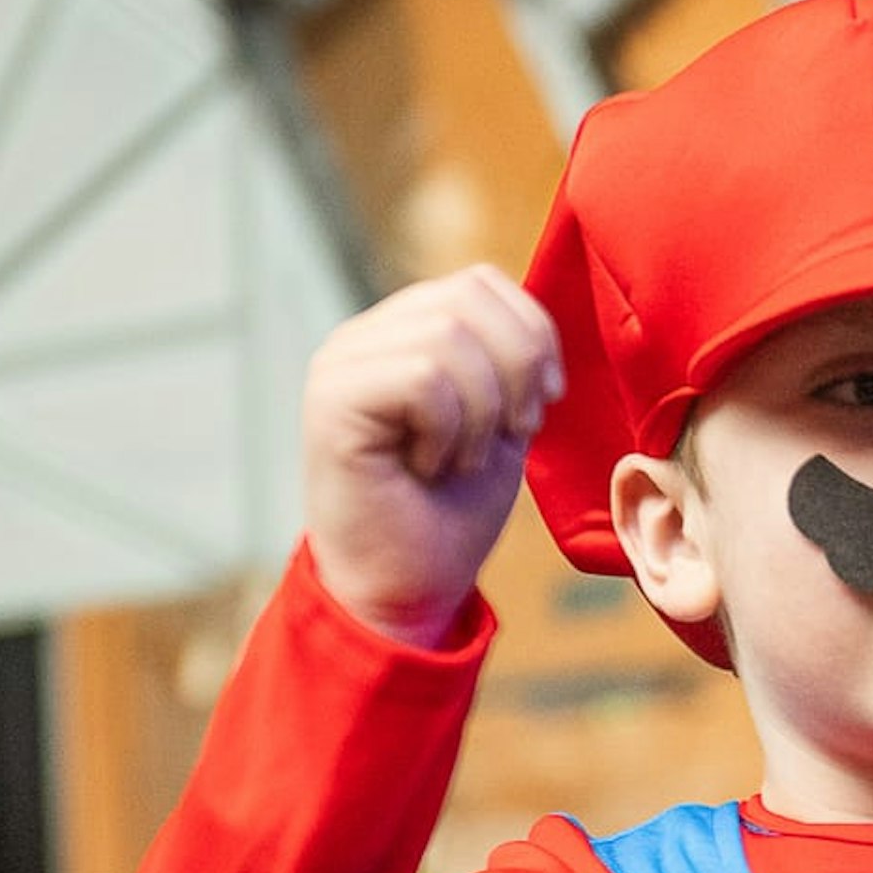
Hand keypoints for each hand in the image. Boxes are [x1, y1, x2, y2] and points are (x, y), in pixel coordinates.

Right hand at [301, 264, 564, 648]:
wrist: (405, 591)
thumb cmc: (450, 515)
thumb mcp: (499, 421)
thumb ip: (508, 360)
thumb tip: (539, 321)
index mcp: (402, 333)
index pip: (481, 282)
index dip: (532, 334)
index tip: (541, 403)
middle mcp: (364, 337)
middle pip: (470, 297)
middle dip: (517, 371)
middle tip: (506, 433)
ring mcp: (341, 363)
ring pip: (450, 337)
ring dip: (482, 411)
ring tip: (459, 458)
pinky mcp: (331, 399)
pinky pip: (424, 378)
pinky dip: (450, 430)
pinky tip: (429, 466)